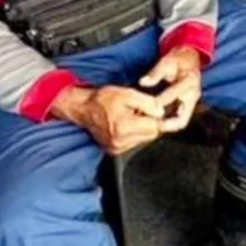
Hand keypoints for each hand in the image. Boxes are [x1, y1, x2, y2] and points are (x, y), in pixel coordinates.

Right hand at [56, 83, 188, 154]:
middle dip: (150, 122)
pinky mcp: (114, 151)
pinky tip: (126, 124)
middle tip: (139, 111)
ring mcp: (116, 148)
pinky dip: (134, 134)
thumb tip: (161, 112)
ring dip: (142, 128)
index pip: (154, 126)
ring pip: (144, 139)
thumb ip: (147, 103)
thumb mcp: (127, 94)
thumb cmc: (103, 99)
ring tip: (131, 117)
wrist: (83, 108)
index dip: (156, 116)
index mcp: (123, 127)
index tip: (152, 109)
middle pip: (151, 134)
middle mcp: (120, 141)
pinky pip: (134, 143)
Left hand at [136, 45, 205, 122]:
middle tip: (148, 126)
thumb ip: (155, 73)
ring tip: (150, 127)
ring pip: (181, 122)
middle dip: (165, 125)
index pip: (171, 95)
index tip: (142, 107)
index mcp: (189, 81)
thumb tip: (143, 82)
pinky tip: (156, 123)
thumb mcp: (167, 61)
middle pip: (182, 119)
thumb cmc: (177, 59)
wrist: (191, 59)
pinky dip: (169, 123)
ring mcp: (193, 102)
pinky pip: (180, 119)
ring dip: (167, 126)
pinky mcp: (190, 106)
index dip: (156, 103)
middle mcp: (193, 95)